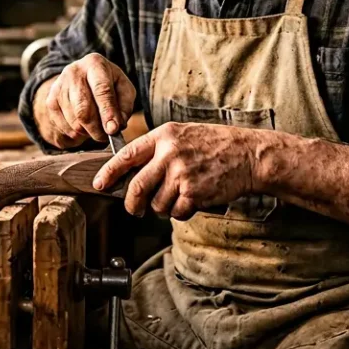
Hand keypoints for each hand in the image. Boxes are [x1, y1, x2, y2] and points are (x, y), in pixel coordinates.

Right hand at [35, 53, 136, 149]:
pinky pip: (65, 127)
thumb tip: (114, 126)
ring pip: (74, 122)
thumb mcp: (123, 89)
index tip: (113, 129)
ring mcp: (59, 87)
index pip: (101, 89)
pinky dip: (78, 133)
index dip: (107, 112)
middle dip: (97, 129)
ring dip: (89, 132)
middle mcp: (73, 72)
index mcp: (95, 64)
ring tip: (97, 128)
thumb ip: (124, 106)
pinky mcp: (51, 101)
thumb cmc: (108, 84)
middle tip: (106, 136)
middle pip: (83, 109)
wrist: (82, 78)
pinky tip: (84, 126)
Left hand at [92, 122, 267, 219]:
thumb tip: (131, 171)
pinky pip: (176, 213)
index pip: (126, 155)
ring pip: (157, 204)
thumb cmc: (216, 145)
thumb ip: (157, 149)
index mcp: (164, 136)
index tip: (99, 183)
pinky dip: (181, 212)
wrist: (249, 155)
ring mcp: (181, 174)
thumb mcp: (182, 135)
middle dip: (131, 203)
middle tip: (133, 209)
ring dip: (164, 208)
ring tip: (179, 196)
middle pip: (136, 187)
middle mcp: (169, 154)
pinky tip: (193, 200)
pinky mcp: (194, 193)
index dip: (109, 172)